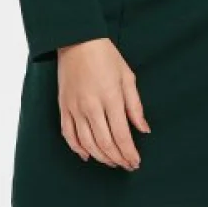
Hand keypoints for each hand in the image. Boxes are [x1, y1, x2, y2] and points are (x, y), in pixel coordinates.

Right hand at [56, 37, 150, 169]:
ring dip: (101, 158)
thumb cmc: (106, 56)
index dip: (129, 153)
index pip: (122, 135)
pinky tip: (87, 155)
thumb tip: (144, 129)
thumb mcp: (127, 76)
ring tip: (111, 163)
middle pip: (105, 143)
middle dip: (118, 159)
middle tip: (126, 165)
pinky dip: (78, 149)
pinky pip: (69, 135)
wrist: (77, 41)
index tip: (136, 162)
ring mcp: (75, 108)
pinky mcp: (63, 107)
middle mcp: (92, 107)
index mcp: (111, 97)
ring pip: (87, 144)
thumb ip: (135, 106)